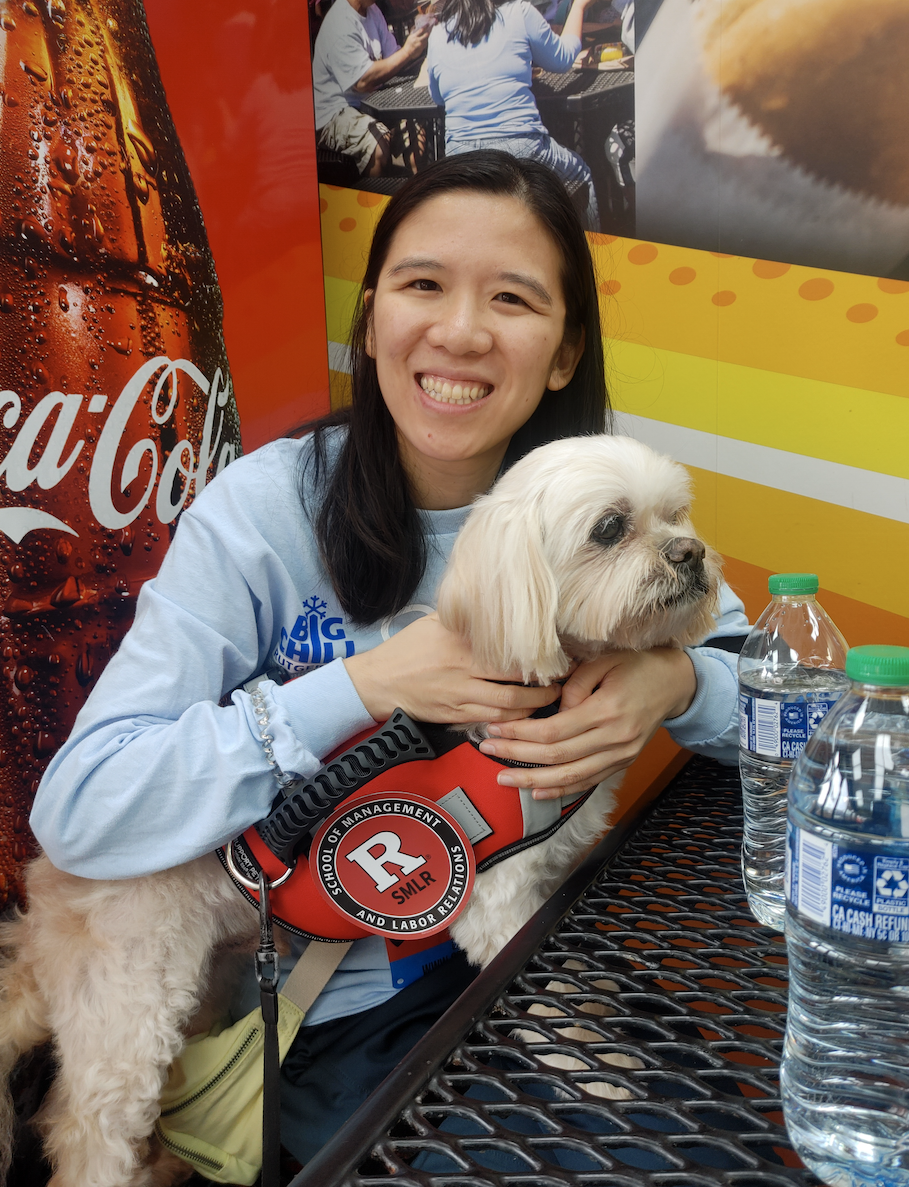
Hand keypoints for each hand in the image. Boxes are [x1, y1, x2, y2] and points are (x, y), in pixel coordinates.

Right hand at [343, 613, 559, 724]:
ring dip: (533, 706)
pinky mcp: (455, 715)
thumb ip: (466, 620)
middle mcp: (463, 670)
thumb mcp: (435, 624)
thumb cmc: (406, 650)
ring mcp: (460, 695)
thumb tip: (496, 608)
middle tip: (564, 680)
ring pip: (507, 705)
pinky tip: (525, 715)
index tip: (558, 653)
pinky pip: (491, 719)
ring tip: (551, 700)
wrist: (377, 683)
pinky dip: (512, 719)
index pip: (509, 649)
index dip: (538, 654)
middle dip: (545, 684)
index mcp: (461, 644)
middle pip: (515, 680)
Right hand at [403, 24, 429, 57]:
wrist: (407, 53)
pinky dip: (426, 41)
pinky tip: (425, 39)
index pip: (421, 30)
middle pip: (426, 35)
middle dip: (428, 31)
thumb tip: (417, 28)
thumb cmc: (408, 45)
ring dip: (427, 36)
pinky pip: (425, 44)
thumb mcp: (409, 37)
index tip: (427, 24)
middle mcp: (418, 41)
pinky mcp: (422, 49)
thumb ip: (414, 33)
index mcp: (414, 37)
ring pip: (426, 40)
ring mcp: (421, 45)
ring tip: (428, 34)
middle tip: (430, 29)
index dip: (425, 26)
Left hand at [476, 648, 697, 799]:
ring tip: (504, 779)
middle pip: (557, 757)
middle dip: (517, 757)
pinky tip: (537, 793)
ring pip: (571, 777)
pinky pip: (588, 782)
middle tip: (487, 751)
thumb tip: (551, 707)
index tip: (495, 730)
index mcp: (607, 710)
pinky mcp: (623, 763)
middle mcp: (615, 738)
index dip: (520, 734)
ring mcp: (621, 755)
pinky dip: (562, 790)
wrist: (674, 683)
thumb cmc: (635, 665)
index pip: (553, 731)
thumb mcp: (603, 661)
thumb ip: (574, 684)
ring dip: (534, 781)